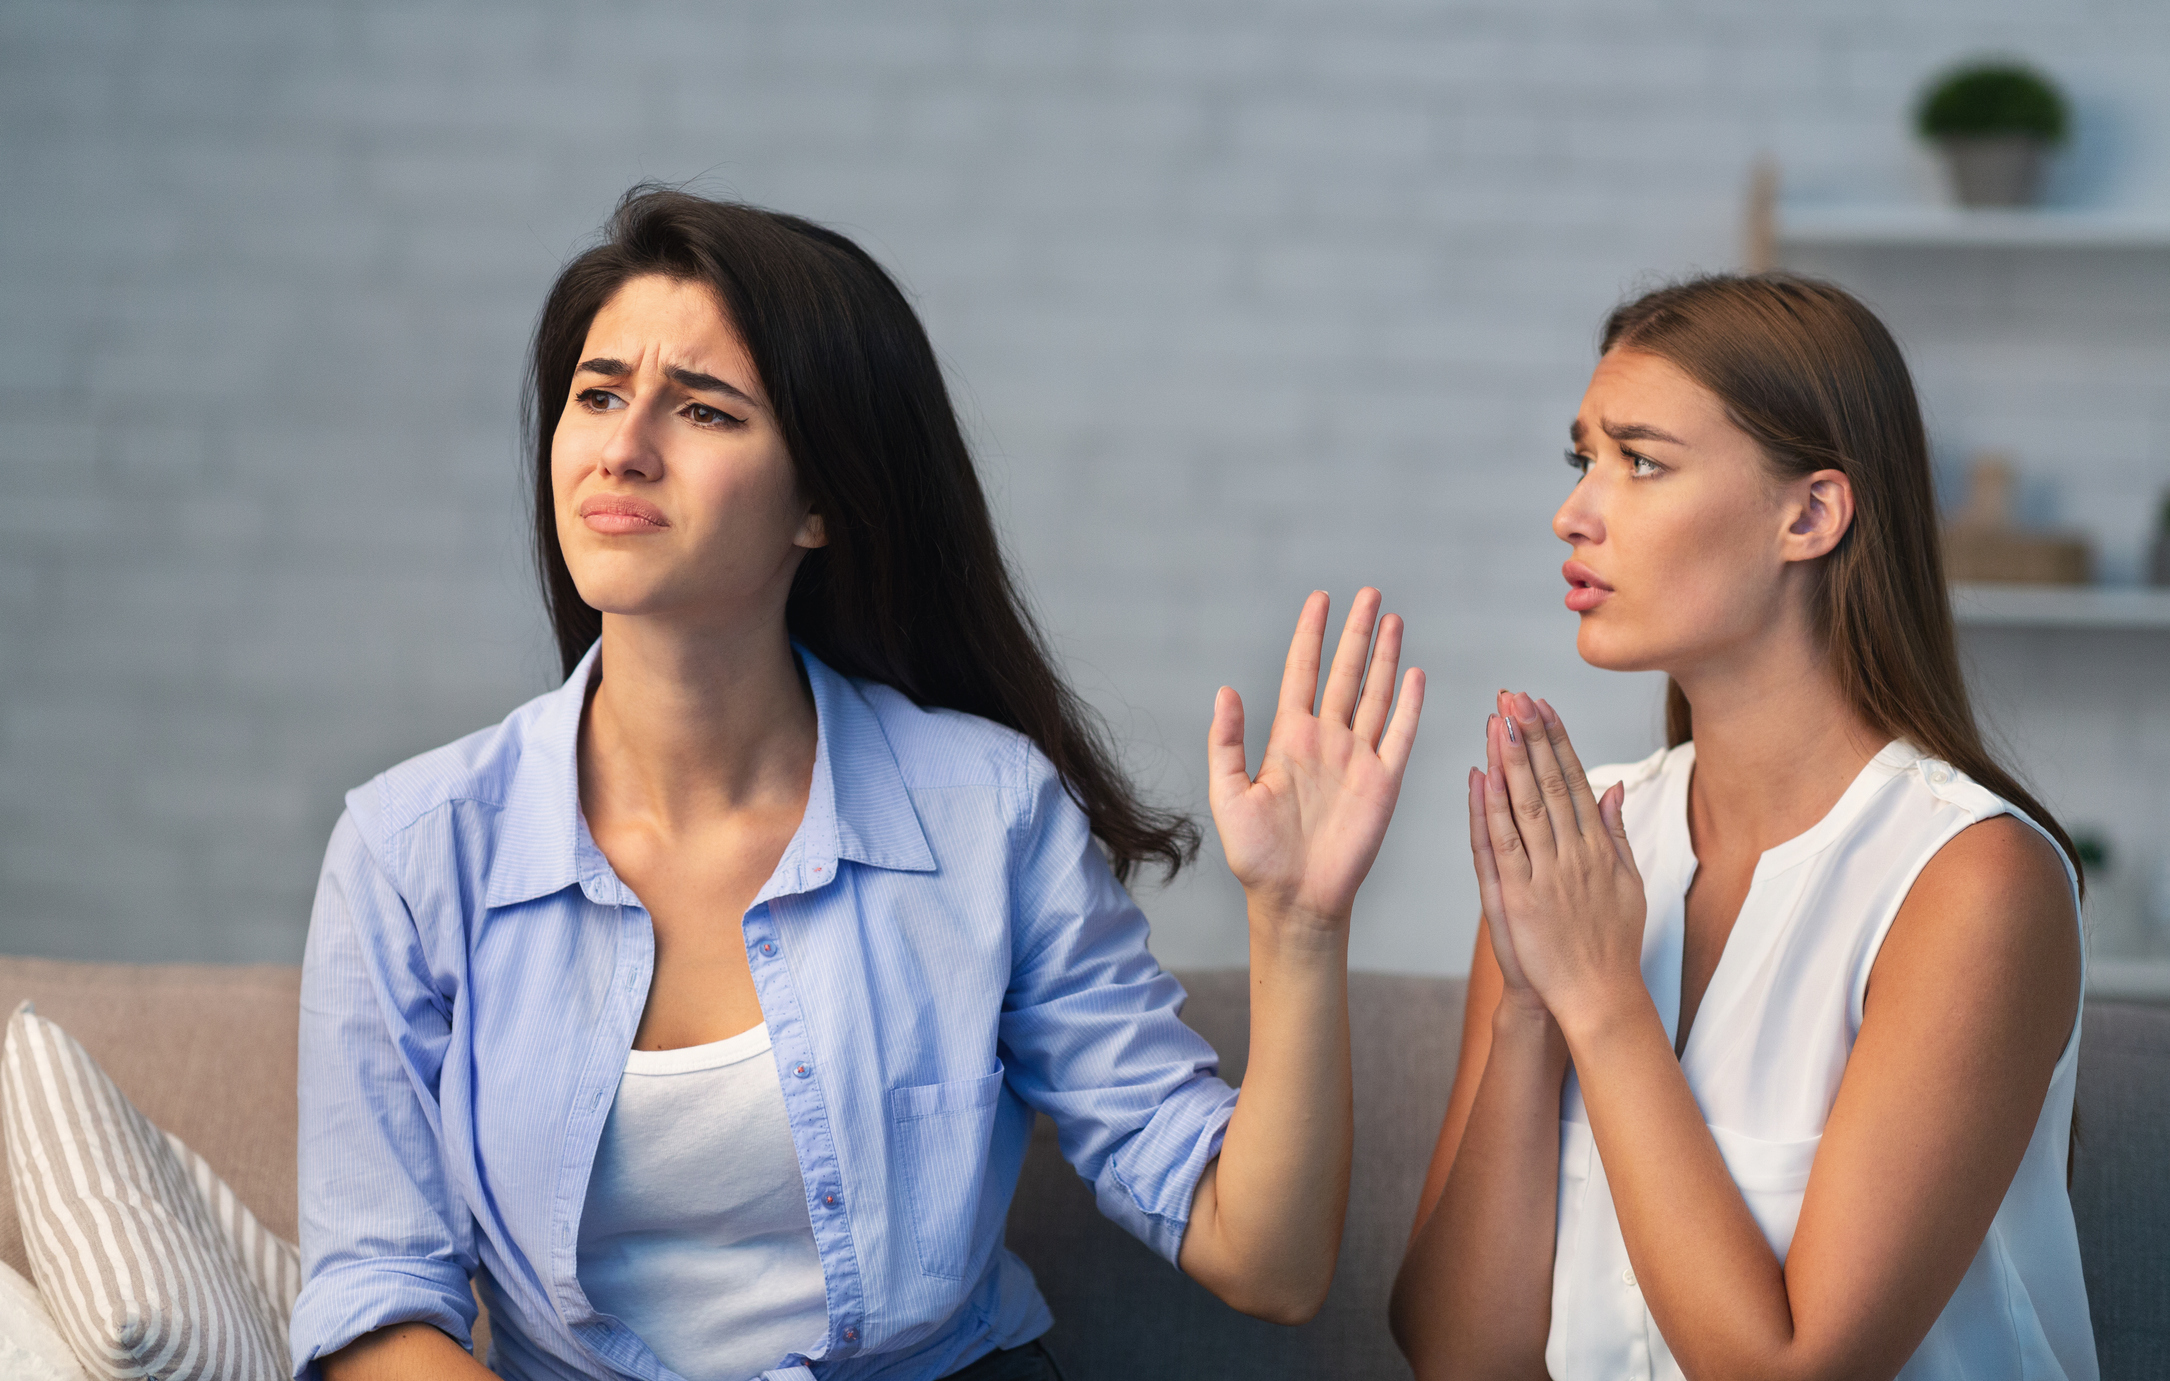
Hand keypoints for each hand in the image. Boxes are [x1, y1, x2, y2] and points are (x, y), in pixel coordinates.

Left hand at [1209, 590, 1423, 936]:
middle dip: (1356, 633)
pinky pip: (1400, 735)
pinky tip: (1414, 673)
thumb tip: (1225, 690)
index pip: (1301, 672)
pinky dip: (1409, 705)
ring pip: (1374, 695)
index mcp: (1288, 739)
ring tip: (1392, 618)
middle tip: (1368, 593)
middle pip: (1344, 673)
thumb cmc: (1256, 855)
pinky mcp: (1383, 783)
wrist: (1295, 899)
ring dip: (1384, 657)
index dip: (1311, 635)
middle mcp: (1326, 741)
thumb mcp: (1228, 796)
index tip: (1319, 599)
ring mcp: (1357, 759)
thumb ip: (1226, 743)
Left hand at [1473, 692, 1645, 1025]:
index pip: (1574, 778)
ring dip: (1509, 760)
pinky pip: (1499, 845)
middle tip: (1512, 695)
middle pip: (1548, 782)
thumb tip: (1614, 787)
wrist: (1598, 997)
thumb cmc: (1612, 943)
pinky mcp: (1519, 898)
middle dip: (1529, 735)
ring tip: (1495, 719)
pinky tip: (1479, 777)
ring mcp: (1545, 874)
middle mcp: (1573, 853)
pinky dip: (1488, 810)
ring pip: (1524, 805)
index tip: (1541, 704)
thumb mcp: (1629, 883)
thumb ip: (1618, 832)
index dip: (1555, 739)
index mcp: (1599, 846)